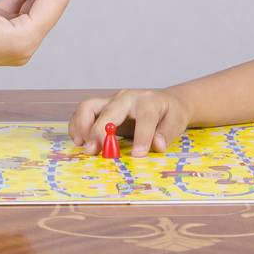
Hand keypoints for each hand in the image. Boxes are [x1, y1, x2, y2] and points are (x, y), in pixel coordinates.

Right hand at [69, 89, 191, 157]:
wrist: (164, 102)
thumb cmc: (170, 113)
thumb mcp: (177, 121)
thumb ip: (167, 133)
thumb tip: (157, 145)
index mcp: (147, 101)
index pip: (144, 117)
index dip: (141, 136)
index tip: (138, 155)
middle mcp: (126, 98)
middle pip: (109, 111)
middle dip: (99, 131)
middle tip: (94, 151)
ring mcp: (111, 101)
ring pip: (89, 106)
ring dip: (82, 126)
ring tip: (83, 145)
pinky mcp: (101, 107)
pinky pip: (83, 112)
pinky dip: (77, 125)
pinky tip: (78, 140)